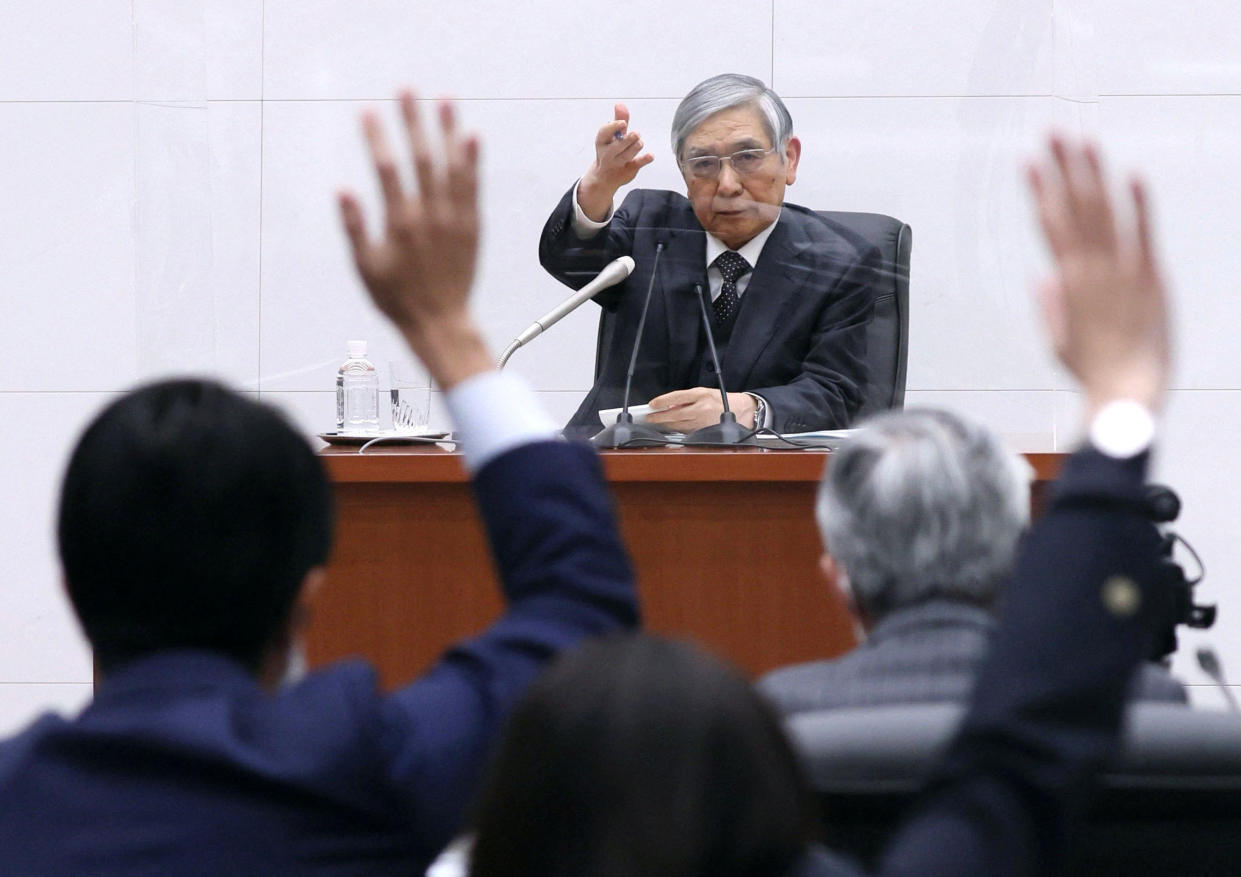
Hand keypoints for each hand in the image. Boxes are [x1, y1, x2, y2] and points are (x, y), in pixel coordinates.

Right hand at [338, 90, 490, 388]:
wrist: (441, 322)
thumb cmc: (398, 298)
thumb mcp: (366, 268)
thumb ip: (355, 228)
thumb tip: (342, 190)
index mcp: (400, 223)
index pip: (387, 170)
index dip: (377, 139)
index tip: (367, 112)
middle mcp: (430, 215)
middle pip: (421, 158)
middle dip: (412, 121)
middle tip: (406, 90)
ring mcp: (454, 219)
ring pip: (451, 166)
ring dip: (447, 130)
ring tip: (444, 100)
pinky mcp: (472, 226)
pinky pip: (473, 186)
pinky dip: (473, 160)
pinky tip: (472, 136)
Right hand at [577, 103, 654, 220]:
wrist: (604, 178)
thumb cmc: (610, 151)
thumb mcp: (612, 136)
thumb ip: (618, 120)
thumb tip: (620, 104)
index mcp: (601, 142)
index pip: (603, 133)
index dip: (613, 127)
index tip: (623, 123)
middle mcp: (607, 154)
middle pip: (616, 147)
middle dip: (627, 140)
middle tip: (636, 133)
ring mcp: (617, 164)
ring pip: (626, 156)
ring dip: (634, 147)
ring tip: (639, 142)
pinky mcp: (627, 171)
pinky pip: (636, 165)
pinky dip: (644, 160)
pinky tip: (650, 156)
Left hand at [646, 388, 756, 431]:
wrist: (740, 411)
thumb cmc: (721, 400)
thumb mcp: (703, 393)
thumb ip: (686, 399)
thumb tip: (669, 406)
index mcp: (701, 394)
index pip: (676, 397)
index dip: (662, 401)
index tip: (652, 404)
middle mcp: (701, 408)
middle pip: (674, 414)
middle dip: (659, 417)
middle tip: (649, 417)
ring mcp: (702, 421)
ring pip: (678, 425)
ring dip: (666, 424)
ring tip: (657, 422)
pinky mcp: (704, 431)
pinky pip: (686, 431)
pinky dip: (677, 429)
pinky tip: (670, 428)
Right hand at [1027, 135, 1170, 415]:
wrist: (1126, 390)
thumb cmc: (1092, 371)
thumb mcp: (1058, 340)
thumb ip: (1048, 305)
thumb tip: (1040, 278)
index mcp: (1066, 282)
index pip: (1048, 223)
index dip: (1038, 189)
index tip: (1028, 161)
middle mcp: (1090, 268)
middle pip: (1072, 207)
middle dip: (1060, 167)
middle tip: (1052, 133)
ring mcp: (1121, 270)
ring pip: (1103, 211)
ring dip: (1092, 174)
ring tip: (1084, 142)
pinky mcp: (1151, 277)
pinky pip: (1143, 232)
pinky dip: (1138, 202)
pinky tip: (1131, 174)